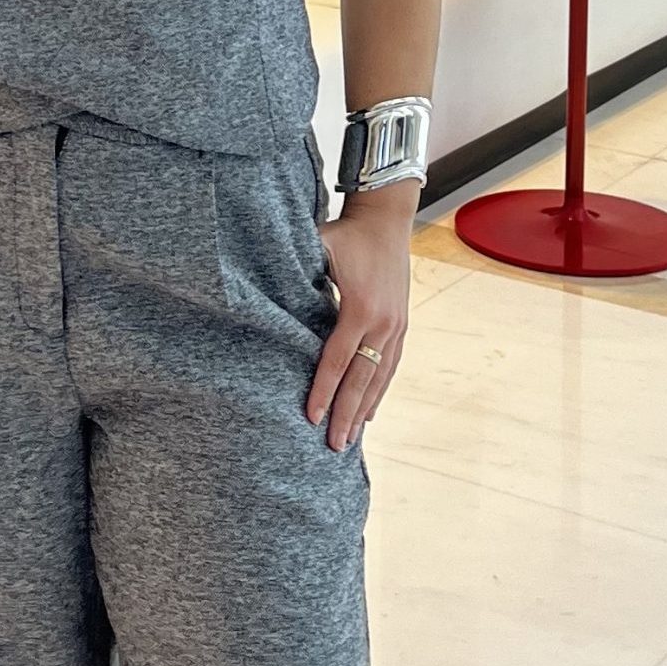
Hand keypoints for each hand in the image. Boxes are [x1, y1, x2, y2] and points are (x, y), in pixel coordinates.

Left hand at [309, 205, 409, 451]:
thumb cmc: (346, 233)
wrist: (387, 219)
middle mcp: (384, 323)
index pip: (337, 360)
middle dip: (346, 414)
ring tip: (350, 439)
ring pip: (380, 378)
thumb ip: (297, 276)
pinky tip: (370, 412)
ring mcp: (397, 326)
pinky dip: (379, 391)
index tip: (310, 417)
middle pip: (362, 379)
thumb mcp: (319, 249)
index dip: (322, 390)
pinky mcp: (402, 325)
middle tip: (333, 447)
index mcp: (360, 308)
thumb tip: (264, 299)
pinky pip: (390, 366)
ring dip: (364, 410)